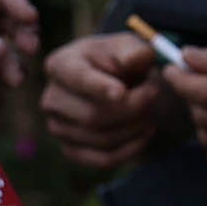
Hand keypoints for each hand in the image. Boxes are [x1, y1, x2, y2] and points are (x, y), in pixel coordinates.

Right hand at [41, 32, 162, 168]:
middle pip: (92, 115)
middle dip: (131, 108)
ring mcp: (57, 127)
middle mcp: (51, 98)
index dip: (99, 87)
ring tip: (151, 111)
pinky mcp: (71, 149)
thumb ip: (133, 50)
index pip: (78, 79)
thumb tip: (137, 58)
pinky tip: (145, 133)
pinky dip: (130, 150)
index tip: (122, 93)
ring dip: (134, 128)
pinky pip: (103, 160)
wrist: (113, 80)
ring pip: (101, 139)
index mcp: (60, 65)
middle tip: (155, 94)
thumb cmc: (118, 58)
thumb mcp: (127, 45)